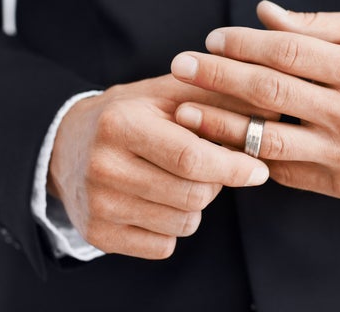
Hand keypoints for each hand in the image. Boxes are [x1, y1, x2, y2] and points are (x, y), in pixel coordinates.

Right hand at [48, 74, 274, 258]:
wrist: (67, 146)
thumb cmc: (131, 115)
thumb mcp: (167, 94)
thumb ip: (217, 98)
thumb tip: (273, 109)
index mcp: (121, 124)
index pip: (191, 158)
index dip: (233, 167)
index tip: (259, 170)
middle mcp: (103, 166)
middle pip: (194, 195)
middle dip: (216, 183)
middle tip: (209, 166)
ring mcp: (98, 205)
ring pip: (184, 223)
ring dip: (196, 204)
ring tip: (177, 179)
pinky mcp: (97, 236)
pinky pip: (164, 246)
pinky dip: (172, 227)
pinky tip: (158, 200)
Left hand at [170, 1, 339, 199]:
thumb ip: (317, 24)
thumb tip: (263, 13)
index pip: (288, 52)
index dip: (244, 44)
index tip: (212, 39)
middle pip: (270, 93)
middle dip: (217, 77)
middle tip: (180, 65)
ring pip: (267, 140)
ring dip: (219, 125)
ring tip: (184, 111)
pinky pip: (284, 171)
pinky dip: (249, 156)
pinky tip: (221, 142)